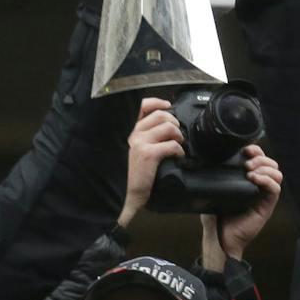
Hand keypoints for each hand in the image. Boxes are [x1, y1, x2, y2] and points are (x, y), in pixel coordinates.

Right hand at [117, 99, 184, 227]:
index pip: (140, 107)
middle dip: (174, 122)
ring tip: (178, 144)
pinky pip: (172, 144)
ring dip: (178, 135)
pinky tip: (177, 157)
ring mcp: (139, 142)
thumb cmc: (125, 178)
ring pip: (168, 127)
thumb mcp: (127, 153)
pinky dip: (179, 150)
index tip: (167, 105)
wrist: (120, 196)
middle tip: (176, 134)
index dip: (157, 103)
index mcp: (125, 132)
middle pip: (160, 115)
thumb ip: (138, 140)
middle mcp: (130, 133)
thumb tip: (158, 131)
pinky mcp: (148, 154)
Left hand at [199, 146, 282, 268]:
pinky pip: (275, 188)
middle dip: (261, 157)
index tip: (245, 149)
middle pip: (271, 163)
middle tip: (247, 162)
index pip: (259, 159)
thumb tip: (207, 161)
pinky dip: (267, 180)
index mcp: (247, 180)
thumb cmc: (216, 217)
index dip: (256, 150)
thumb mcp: (214, 192)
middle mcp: (259, 185)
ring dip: (265, 167)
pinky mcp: (268, 205)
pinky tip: (254, 179)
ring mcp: (264, 195)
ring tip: (250, 171)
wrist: (219, 238)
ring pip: (276, 173)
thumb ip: (215, 178)